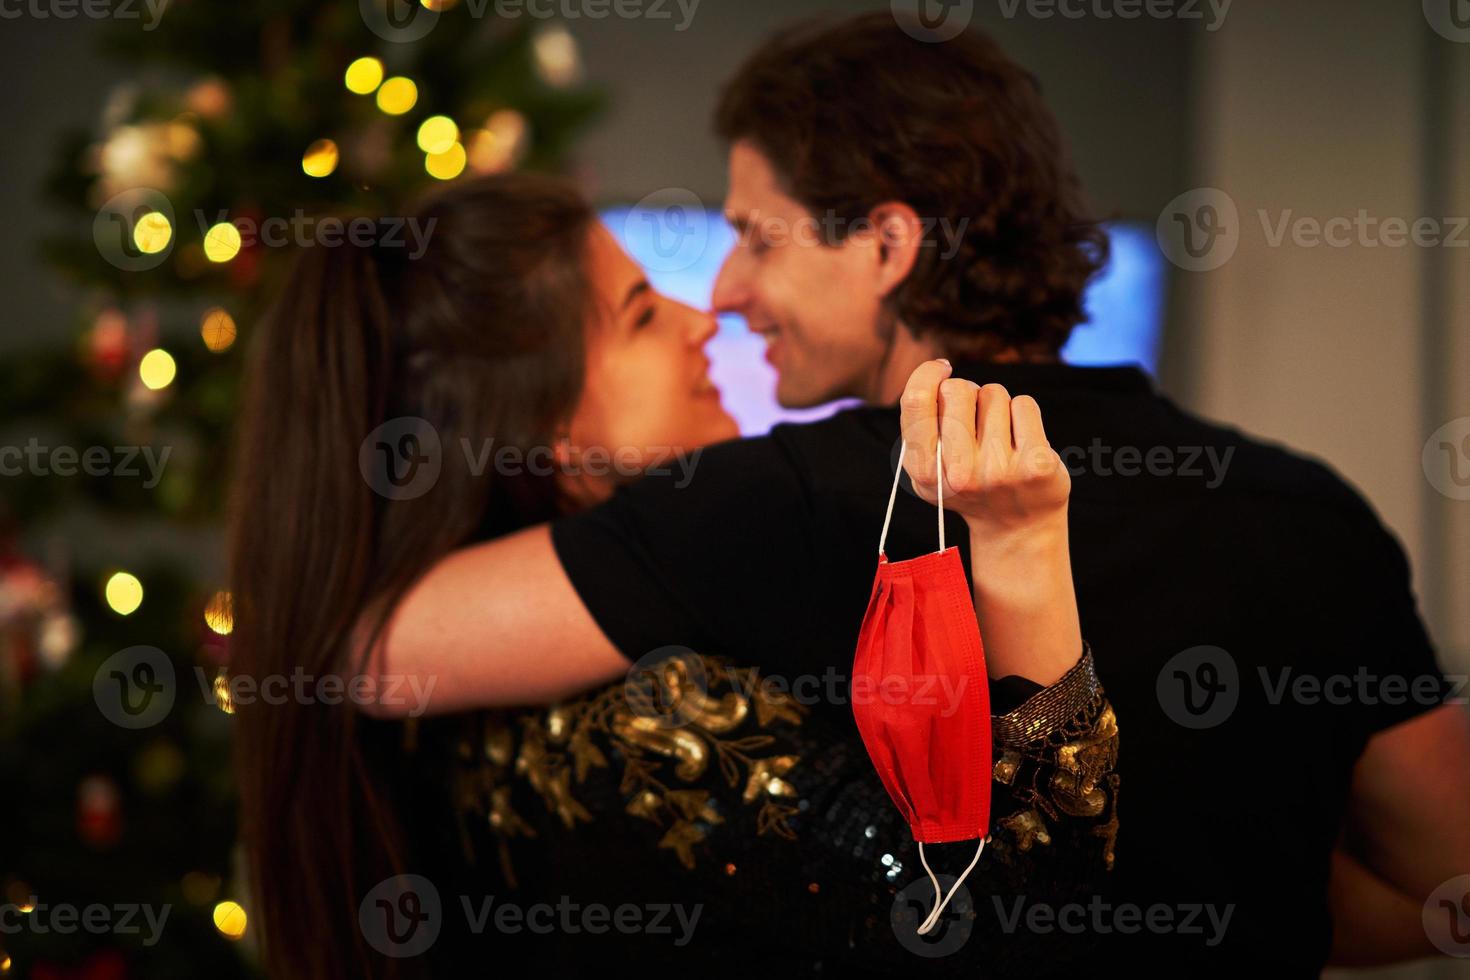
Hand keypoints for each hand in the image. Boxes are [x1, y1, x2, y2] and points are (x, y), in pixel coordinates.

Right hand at [898, 359, 1069, 540]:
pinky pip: (1023, 404)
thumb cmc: (968, 482)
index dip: (927, 374)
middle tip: (973, 418)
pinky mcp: (1036, 465)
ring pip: (992, 394)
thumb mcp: (930, 466)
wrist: (1017, 527)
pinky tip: (1020, 440)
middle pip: (956, 390)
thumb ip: (920, 424)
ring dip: (996, 406)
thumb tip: (939, 373)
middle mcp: (960, 474)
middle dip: (966, 393)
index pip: (916, 401)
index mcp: (925, 472)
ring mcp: (999, 470)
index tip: (941, 368)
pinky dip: (1022, 414)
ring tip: (998, 437)